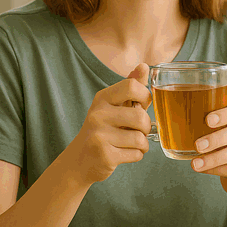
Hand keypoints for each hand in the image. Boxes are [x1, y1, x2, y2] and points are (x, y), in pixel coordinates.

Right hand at [64, 62, 152, 185]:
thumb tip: (144, 66)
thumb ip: (130, 87)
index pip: (132, 86)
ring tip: (131, 144)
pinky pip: (136, 154)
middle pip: (140, 117)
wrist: (80, 160)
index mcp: (102, 99)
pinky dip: (136, 155)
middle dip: (146, 127)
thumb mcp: (114, 106)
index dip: (145, 96)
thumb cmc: (103, 130)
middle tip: (138, 131)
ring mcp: (99, 135)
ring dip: (142, 144)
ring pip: (140, 138)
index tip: (142, 105)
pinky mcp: (104, 155)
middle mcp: (98, 114)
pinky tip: (124, 154)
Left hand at [190, 102, 226, 192]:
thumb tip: (166, 123)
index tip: (207, 120)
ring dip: (213, 158)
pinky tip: (203, 169)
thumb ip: (200, 125)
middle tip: (197, 145)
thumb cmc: (221, 145)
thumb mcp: (215, 132)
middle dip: (216, 139)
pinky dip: (216, 169)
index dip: (224, 114)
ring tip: (196, 163)